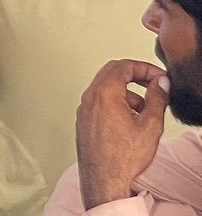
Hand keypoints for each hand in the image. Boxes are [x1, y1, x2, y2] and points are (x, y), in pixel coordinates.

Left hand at [76, 58, 170, 207]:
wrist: (104, 179)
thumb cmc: (123, 157)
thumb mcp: (150, 125)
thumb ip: (157, 99)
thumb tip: (160, 82)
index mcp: (104, 93)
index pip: (123, 65)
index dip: (145, 68)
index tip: (159, 77)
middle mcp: (89, 97)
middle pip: (111, 72)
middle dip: (135, 76)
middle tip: (153, 85)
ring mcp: (83, 108)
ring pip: (105, 88)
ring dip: (127, 92)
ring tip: (144, 111)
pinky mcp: (83, 120)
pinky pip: (99, 101)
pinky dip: (116, 102)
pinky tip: (130, 121)